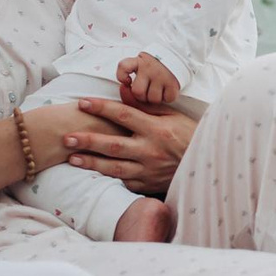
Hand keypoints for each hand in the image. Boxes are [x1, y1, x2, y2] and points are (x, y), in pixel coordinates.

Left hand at [63, 97, 197, 195]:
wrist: (208, 165)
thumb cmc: (189, 135)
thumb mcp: (172, 116)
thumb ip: (145, 106)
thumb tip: (122, 90)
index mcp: (157, 129)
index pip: (124, 115)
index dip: (101, 108)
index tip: (82, 102)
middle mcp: (151, 150)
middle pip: (113, 145)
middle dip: (88, 141)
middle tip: (67, 137)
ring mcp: (149, 170)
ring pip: (114, 167)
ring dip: (91, 163)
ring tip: (72, 158)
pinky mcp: (148, 185)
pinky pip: (124, 181)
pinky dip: (108, 177)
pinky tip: (93, 172)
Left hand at [118, 53, 179, 105]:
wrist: (178, 54)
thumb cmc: (156, 64)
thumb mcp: (141, 62)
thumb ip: (130, 73)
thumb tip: (125, 88)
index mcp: (139, 61)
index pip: (124, 66)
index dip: (122, 76)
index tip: (127, 81)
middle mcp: (149, 67)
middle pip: (138, 92)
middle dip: (142, 96)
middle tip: (147, 90)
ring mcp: (161, 75)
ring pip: (153, 99)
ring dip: (156, 98)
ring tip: (159, 90)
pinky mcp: (173, 82)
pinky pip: (168, 98)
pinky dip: (168, 98)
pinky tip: (167, 90)